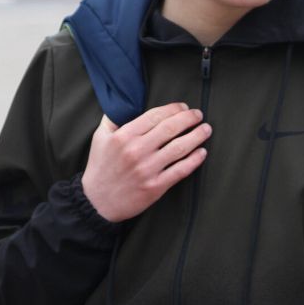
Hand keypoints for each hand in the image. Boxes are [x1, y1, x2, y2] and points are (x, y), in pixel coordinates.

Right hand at [82, 102, 210, 221]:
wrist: (97, 202)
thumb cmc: (100, 167)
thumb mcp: (100, 138)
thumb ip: (112, 118)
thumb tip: (124, 102)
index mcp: (124, 136)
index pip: (155, 116)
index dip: (173, 109)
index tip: (183, 107)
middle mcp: (136, 151)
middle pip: (170, 129)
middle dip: (189, 119)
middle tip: (198, 115)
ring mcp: (147, 170)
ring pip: (179, 148)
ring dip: (196, 136)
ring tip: (206, 130)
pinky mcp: (155, 187)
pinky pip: (180, 170)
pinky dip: (194, 160)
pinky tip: (202, 152)